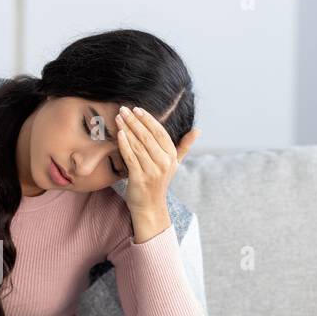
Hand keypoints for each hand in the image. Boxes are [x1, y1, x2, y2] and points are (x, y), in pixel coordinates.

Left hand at [114, 105, 198, 241]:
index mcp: (172, 156)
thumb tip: (198, 130)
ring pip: (137, 144)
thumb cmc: (159, 182)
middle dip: (134, 120)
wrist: (150, 206)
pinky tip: (118, 133)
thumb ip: (184, 146)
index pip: (160, 132)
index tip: (137, 109)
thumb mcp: (174, 164)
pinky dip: (124, 143)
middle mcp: (164, 162)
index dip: (148, 119)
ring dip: (127, 128)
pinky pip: (130, 156)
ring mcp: (152, 170)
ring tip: (118, 117)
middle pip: (147, 136)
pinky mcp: (139, 177)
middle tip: (123, 109)